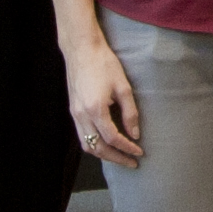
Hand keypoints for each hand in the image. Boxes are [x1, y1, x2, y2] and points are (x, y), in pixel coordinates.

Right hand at [64, 32, 143, 166]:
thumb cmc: (103, 63)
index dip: (127, 148)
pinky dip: (94, 144)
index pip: (113, 139)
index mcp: (95, 109)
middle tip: (132, 162)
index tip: (140, 152)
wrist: (81, 49)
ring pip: (87, 145)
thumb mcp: (123, 86)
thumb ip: (130, 113)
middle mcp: (82, 115)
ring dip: (104, 154)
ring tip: (120, 156)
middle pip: (98, 148)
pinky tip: (106, 143)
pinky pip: (82, 135)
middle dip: (116, 158)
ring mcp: (75, 114)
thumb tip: (135, 134)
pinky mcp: (73, 110)